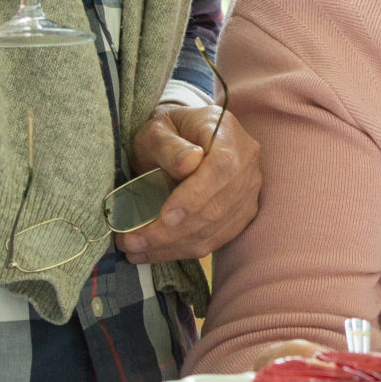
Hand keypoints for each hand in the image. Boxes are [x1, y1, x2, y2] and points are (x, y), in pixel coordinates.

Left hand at [119, 97, 262, 263]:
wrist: (186, 140)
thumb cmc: (168, 131)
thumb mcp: (158, 129)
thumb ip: (169, 145)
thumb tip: (188, 165)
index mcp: (228, 135)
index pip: (222, 169)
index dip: (196, 196)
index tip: (165, 216)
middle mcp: (247, 165)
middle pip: (217, 207)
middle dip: (173, 232)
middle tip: (132, 241)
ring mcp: (248, 193)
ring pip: (215, 230)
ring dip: (173, 246)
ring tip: (135, 250)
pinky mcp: (241, 215)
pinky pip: (215, 240)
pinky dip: (182, 250)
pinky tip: (154, 252)